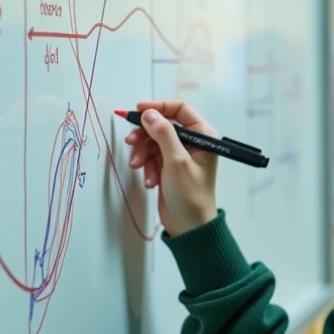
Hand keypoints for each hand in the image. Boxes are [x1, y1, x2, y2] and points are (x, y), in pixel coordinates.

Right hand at [123, 100, 219, 235]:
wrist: (189, 226)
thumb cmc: (190, 195)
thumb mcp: (176, 161)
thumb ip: (163, 134)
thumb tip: (149, 113)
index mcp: (203, 135)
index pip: (179, 109)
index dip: (158, 107)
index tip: (137, 110)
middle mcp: (193, 141)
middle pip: (162, 125)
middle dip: (145, 135)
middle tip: (130, 142)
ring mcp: (180, 154)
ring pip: (153, 142)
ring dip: (143, 154)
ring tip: (138, 168)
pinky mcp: (169, 167)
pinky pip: (151, 157)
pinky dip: (147, 167)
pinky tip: (150, 181)